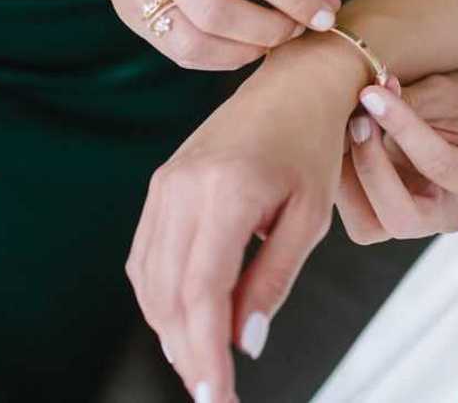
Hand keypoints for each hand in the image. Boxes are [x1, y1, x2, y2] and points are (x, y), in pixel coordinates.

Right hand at [81, 0, 340, 69]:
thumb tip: (320, 1)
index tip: (326, 13)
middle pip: (218, 12)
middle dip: (269, 30)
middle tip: (297, 29)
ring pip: (194, 43)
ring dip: (244, 51)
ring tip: (270, 41)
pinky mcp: (128, 14)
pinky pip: (179, 52)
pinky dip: (218, 57)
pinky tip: (240, 46)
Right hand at [126, 37, 366, 401]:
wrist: (291, 85)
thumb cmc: (311, 147)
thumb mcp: (308, 218)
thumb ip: (273, 281)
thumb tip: (244, 344)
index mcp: (227, 191)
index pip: (202, 291)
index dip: (205, 351)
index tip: (217, 396)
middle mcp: (183, 188)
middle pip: (169, 294)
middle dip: (188, 352)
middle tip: (214, 394)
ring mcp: (164, 186)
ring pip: (150, 281)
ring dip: (171, 330)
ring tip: (203, 366)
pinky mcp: (160, 187)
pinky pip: (146, 258)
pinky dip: (161, 298)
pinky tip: (186, 321)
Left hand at [339, 63, 457, 242]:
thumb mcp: (444, 91)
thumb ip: (409, 100)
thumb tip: (365, 100)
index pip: (440, 164)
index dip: (402, 128)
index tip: (372, 94)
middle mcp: (451, 214)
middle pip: (403, 218)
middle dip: (372, 168)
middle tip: (357, 120)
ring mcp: (416, 222)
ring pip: (368, 226)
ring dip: (348, 178)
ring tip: (344, 128)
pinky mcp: (385, 217)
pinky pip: (353, 214)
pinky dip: (340, 179)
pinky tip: (339, 142)